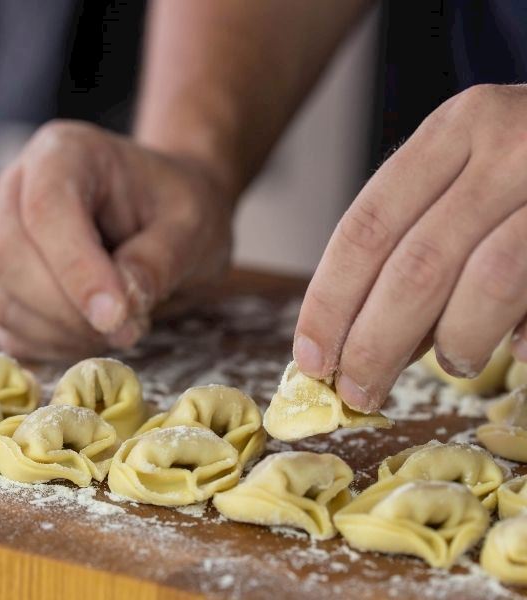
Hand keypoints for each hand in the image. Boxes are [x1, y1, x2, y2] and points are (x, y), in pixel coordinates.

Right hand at [0, 120, 234, 359]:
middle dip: (64, 308)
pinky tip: (94, 337)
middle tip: (126, 330)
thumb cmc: (179, 209)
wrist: (168, 217)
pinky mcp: (4, 283)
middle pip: (7, 255)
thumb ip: (158, 261)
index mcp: (63, 153)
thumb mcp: (192, 225)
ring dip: (59, 332)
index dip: (75, 269)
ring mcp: (2, 237)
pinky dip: (50, 346)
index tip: (116, 316)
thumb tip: (119, 309)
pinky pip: (8, 328)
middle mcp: (18, 189)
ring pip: (0, 298)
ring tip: (119, 330)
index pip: (46, 210)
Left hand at [294, 84, 526, 411]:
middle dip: (376, 343)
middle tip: (359, 391)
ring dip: (456, 342)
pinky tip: (516, 350)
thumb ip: (417, 235)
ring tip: (453, 363)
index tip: (311, 357)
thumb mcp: (471, 169)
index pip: (368, 227)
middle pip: (417, 265)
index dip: (330, 302)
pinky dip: (524, 338)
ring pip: (489, 282)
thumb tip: (355, 339)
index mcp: (454, 130)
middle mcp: (508, 145)